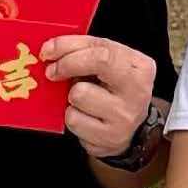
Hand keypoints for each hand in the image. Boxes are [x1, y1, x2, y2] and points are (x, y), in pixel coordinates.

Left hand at [47, 29, 162, 169]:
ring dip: (71, 97)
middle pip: (88, 79)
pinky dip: (74, 116)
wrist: (132, 125)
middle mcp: (136, 95)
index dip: (68, 50)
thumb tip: (49, 49)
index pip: (101, 55)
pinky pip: (75, 122)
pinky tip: (85, 114)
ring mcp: (124, 120)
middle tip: (54, 72)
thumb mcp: (109, 58)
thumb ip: (83, 47)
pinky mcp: (110, 139)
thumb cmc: (115, 85)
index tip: (48, 52)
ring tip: (82, 97)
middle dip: (66, 69)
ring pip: (77, 100)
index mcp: (139, 68)